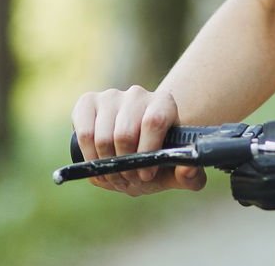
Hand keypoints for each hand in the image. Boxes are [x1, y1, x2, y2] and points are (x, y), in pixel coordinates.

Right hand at [71, 85, 206, 195]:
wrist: (137, 145)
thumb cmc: (158, 157)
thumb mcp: (176, 171)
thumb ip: (191, 176)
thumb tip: (188, 169)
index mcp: (164, 103)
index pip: (153, 121)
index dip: (147, 152)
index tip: (147, 174)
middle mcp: (138, 94)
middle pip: (124, 133)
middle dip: (125, 166)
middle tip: (129, 179)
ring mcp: (111, 96)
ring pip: (102, 136)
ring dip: (106, 165)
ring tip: (116, 175)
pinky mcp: (88, 102)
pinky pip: (83, 132)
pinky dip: (89, 156)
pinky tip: (98, 164)